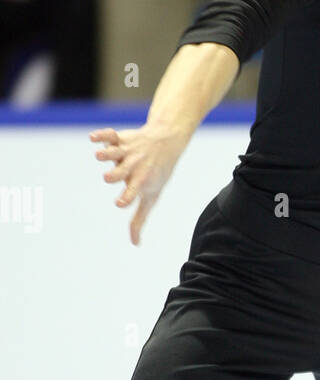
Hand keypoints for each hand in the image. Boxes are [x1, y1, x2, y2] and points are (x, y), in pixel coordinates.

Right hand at [91, 123, 188, 244]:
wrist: (167, 142)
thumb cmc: (157, 174)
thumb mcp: (151, 196)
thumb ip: (140, 219)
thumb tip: (135, 243)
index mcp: (140, 182)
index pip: (133, 192)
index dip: (127, 197)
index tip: (120, 204)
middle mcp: (133, 167)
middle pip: (121, 172)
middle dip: (115, 175)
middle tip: (108, 178)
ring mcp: (126, 152)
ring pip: (114, 152)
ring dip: (107, 154)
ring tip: (100, 155)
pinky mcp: (121, 139)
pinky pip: (110, 135)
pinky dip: (102, 135)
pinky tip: (93, 138)